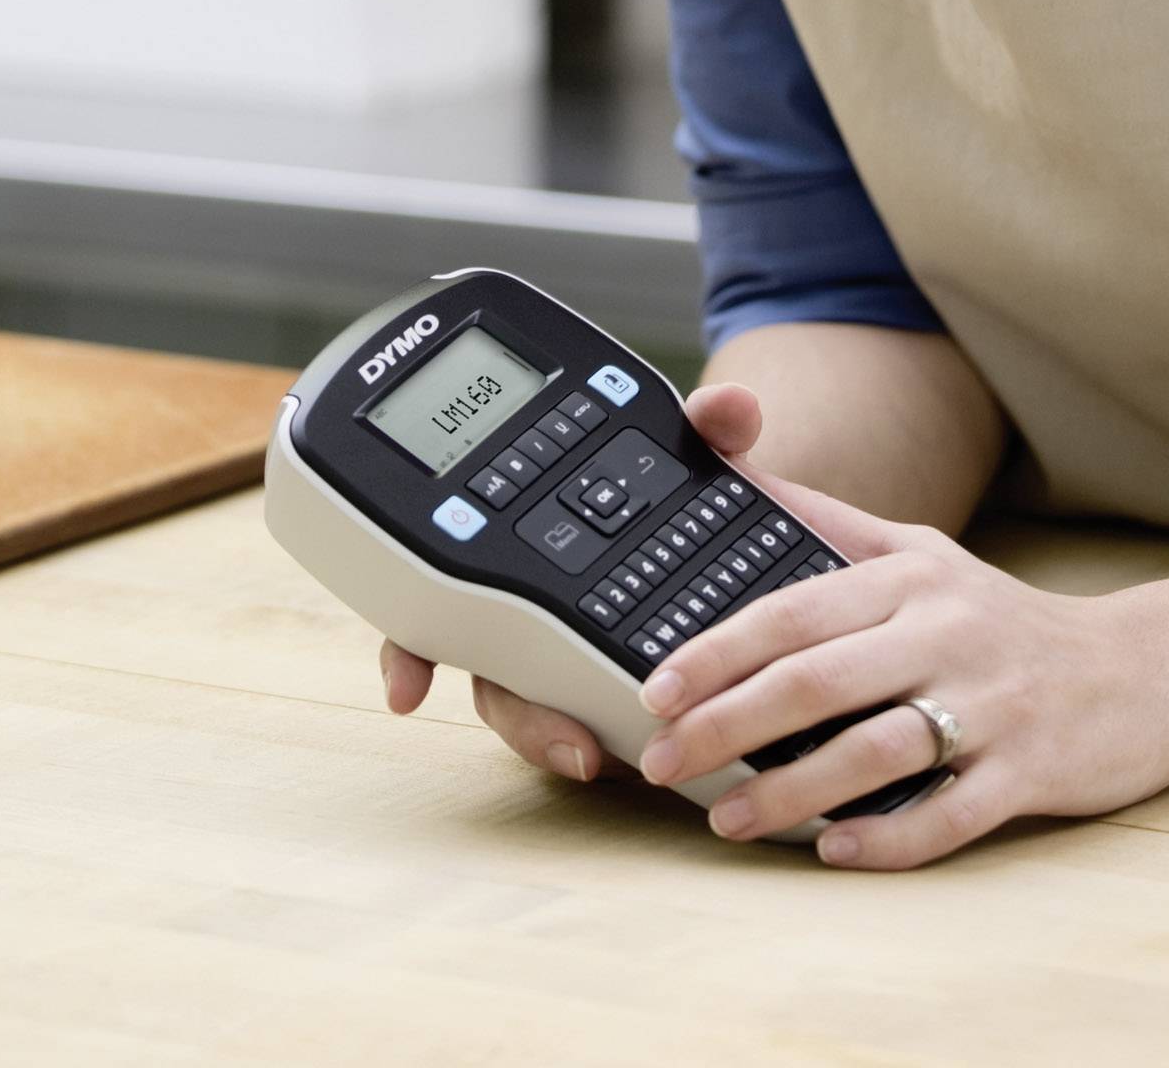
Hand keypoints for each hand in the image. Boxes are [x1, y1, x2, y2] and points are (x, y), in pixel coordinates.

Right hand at [377, 377, 777, 785]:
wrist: (762, 537)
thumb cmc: (702, 496)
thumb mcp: (704, 456)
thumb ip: (709, 424)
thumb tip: (726, 407)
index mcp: (536, 550)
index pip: (453, 600)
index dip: (412, 649)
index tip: (406, 688)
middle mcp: (546, 614)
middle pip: (500, 683)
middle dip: (520, 718)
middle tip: (563, 739)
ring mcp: (585, 662)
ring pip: (544, 718)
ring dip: (558, 742)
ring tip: (597, 755)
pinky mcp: (632, 699)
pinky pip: (606, 737)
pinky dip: (612, 751)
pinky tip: (633, 762)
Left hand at [630, 481, 1168, 871]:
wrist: (1144, 671)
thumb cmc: (1001, 619)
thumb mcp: (921, 552)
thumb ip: (828, 524)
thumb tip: (737, 477)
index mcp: (910, 573)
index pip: (793, 610)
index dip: (717, 651)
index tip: (655, 690)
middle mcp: (946, 629)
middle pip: (816, 681)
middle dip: (726, 727)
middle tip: (663, 763)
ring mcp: (991, 703)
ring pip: (872, 752)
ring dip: (789, 792)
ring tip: (726, 819)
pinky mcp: (1030, 770)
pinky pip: (947, 812)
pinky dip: (885, 838)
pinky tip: (833, 850)